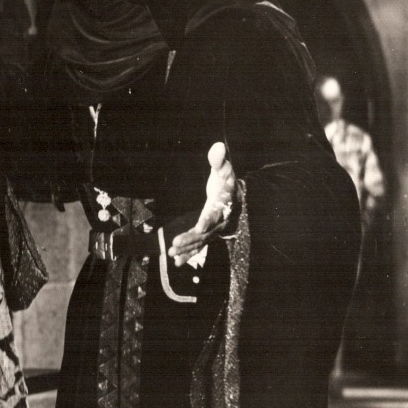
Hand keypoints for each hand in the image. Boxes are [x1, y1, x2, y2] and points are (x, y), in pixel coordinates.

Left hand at [168, 142, 236, 266]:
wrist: (236, 198)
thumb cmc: (226, 181)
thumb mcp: (224, 168)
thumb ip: (219, 160)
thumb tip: (217, 146)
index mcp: (223, 203)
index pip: (216, 213)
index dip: (208, 221)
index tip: (199, 228)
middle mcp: (221, 220)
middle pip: (206, 232)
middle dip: (191, 239)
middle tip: (175, 244)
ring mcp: (214, 230)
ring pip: (201, 241)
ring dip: (186, 249)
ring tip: (171, 253)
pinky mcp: (208, 235)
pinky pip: (199, 247)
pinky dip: (188, 254)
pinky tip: (176, 262)